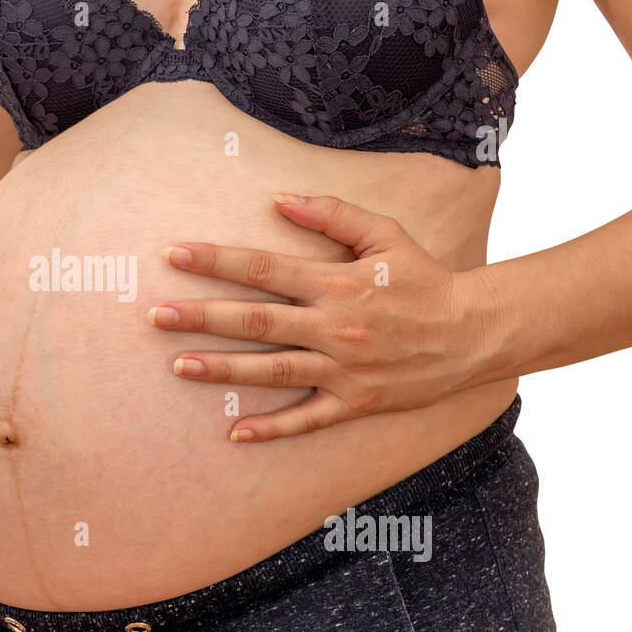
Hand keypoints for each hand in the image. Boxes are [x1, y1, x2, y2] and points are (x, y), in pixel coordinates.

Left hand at [149, 193, 496, 440]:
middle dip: (201, 317)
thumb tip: (279, 198)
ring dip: (222, 369)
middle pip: (256, 321)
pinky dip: (273, 428)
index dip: (216, 260)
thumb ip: (332, 215)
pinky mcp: (355, 402)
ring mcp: (343, 369)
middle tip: (155, 316)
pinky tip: (236, 433)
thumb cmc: (425, 279)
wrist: (476, 332)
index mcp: (336, 283)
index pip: (263, 268)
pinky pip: (308, 418)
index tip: (174, 254)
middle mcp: (334, 327)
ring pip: (271, 371)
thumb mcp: (385, 235)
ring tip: (178, 366)